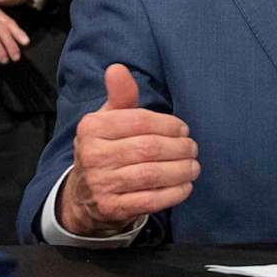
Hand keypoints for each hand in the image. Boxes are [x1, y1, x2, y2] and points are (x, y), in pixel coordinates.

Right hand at [61, 64, 198, 235]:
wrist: (84, 197)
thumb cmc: (106, 149)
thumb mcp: (108, 120)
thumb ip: (120, 96)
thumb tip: (117, 68)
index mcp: (92, 128)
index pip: (140, 121)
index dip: (169, 125)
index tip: (183, 130)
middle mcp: (92, 155)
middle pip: (149, 148)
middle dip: (179, 148)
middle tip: (193, 149)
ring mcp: (101, 184)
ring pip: (152, 175)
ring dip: (181, 171)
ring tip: (193, 167)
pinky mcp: (112, 208)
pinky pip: (150, 200)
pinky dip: (173, 193)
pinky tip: (185, 186)